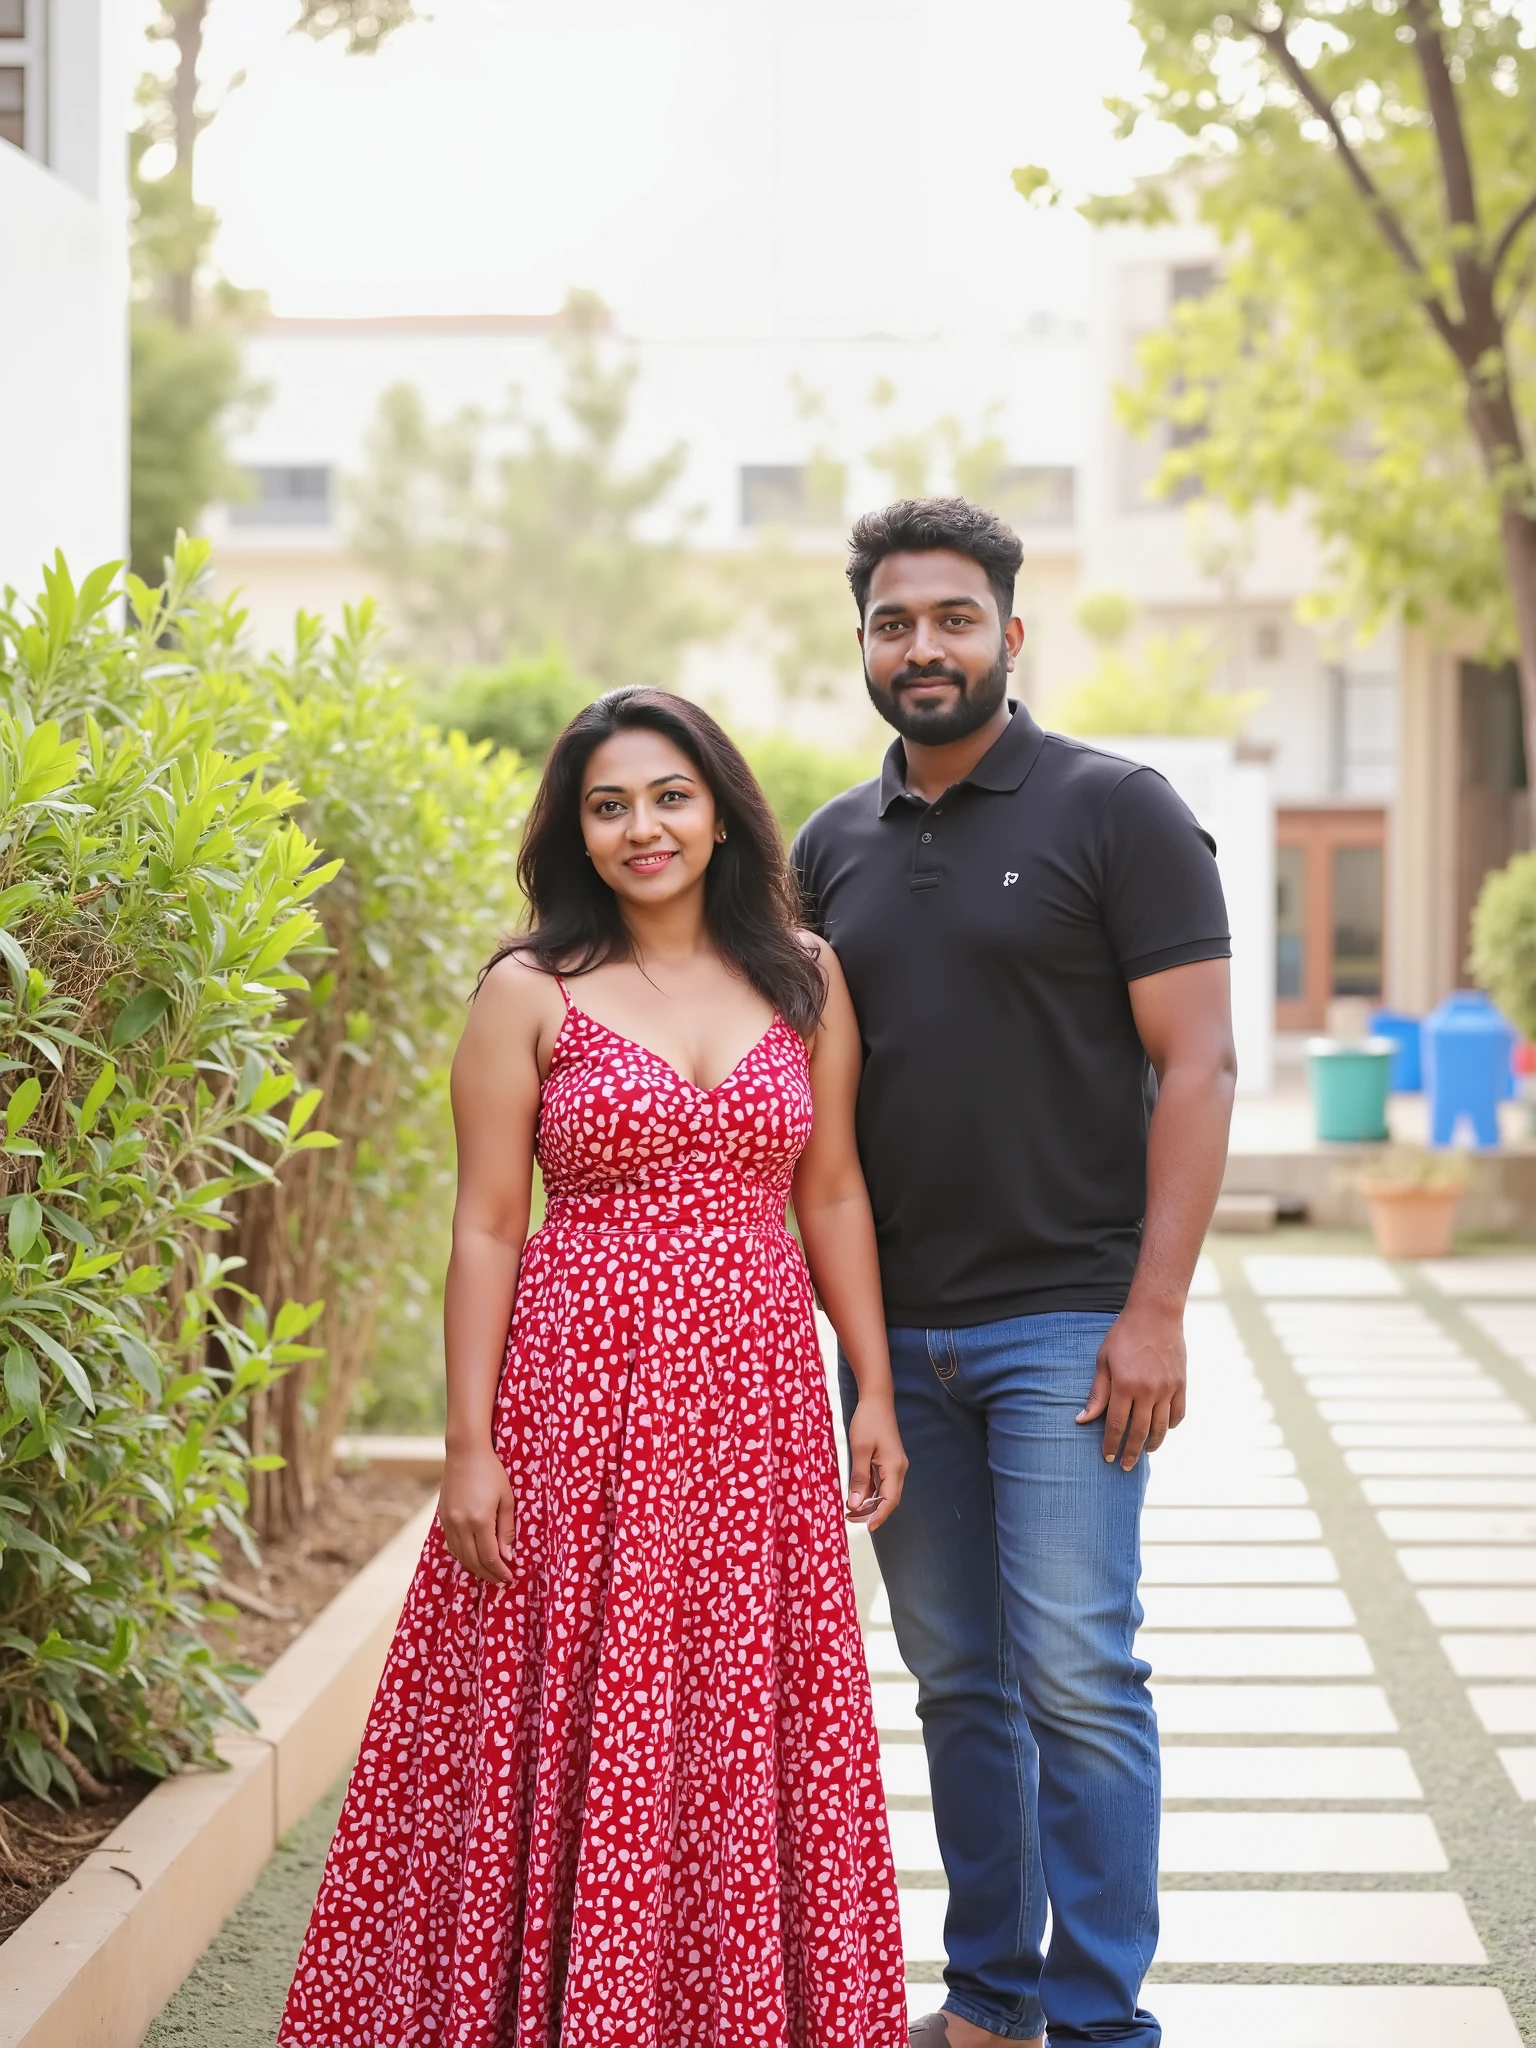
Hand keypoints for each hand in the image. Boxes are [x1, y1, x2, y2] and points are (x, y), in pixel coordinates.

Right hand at [439, 1442, 515, 1582]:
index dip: (500, 1570)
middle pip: (473, 1561)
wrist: (465, 1452)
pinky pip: (452, 1545)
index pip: (490, 1556)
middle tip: (501, 1580)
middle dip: (488, 1574)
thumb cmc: (491, 1472)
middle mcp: (460, 1524)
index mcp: (479, 1520)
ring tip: (489, 1573)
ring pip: (460, 1556)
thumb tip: (508, 1556)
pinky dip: (463, 1556)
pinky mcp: (442, 1518)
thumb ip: (506, 1529)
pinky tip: (473, 1558)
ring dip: (475, 1568)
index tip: (510, 1577)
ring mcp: (448, 1522)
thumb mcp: (506, 1499)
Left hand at [846, 1396, 907, 1532]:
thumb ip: (859, 1478)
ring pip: (885, 1490)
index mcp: (894, 1467)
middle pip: (889, 1498)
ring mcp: (895, 1464)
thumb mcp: (860, 1450)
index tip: (868, 1528)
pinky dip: (871, 1491)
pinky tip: (857, 1495)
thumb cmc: (868, 1421)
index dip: (879, 1515)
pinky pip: (881, 1481)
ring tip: (851, 1511)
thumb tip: (855, 1504)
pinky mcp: (889, 1460)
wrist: (876, 1399)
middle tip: (852, 1520)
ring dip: (871, 1502)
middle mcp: (898, 1468)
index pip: (890, 1499)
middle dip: (873, 1512)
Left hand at [1077, 1301, 1186, 1470]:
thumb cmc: (1124, 1335)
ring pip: (1161, 1427)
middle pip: (1139, 1432)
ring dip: (1152, 1444)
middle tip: (1125, 1466)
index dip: (1110, 1444)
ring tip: (1144, 1453)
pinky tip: (1162, 1430)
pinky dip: (1170, 1426)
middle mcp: (1148, 1391)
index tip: (1107, 1457)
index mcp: (1125, 1385)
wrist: (1156, 1314)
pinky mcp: (1181, 1384)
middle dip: (1130, 1452)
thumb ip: (1097, 1393)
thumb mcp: (1103, 1361)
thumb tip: (1082, 1420)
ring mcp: (1168, 1389)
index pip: (1115, 1425)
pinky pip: (1178, 1414)